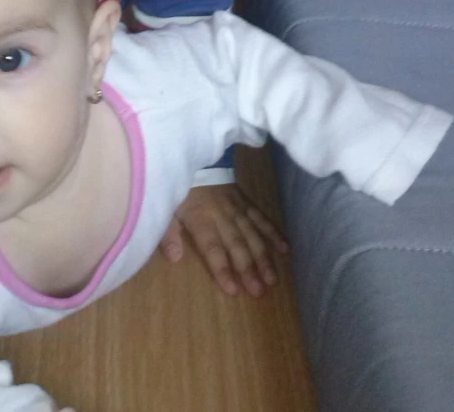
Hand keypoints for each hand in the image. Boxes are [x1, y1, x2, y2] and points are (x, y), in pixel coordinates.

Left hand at [159, 184, 287, 297]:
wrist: (196, 161)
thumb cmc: (181, 192)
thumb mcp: (167, 210)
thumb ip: (169, 234)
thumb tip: (174, 258)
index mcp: (201, 220)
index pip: (213, 248)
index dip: (222, 269)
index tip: (234, 290)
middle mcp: (223, 216)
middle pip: (237, 246)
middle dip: (249, 270)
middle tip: (259, 292)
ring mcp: (238, 209)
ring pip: (253, 235)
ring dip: (264, 258)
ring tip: (273, 280)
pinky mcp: (247, 202)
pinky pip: (263, 218)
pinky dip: (274, 233)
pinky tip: (285, 249)